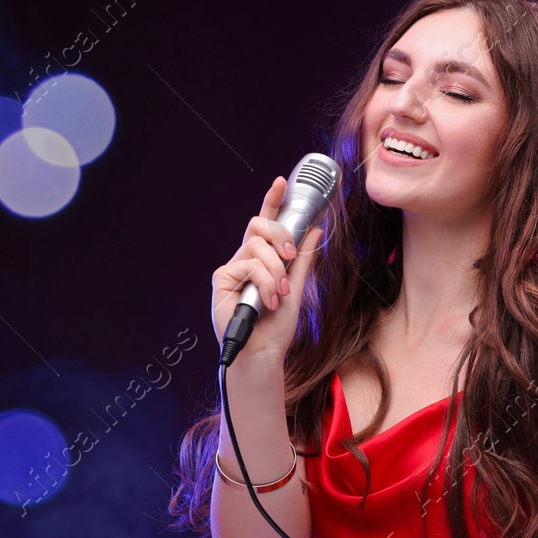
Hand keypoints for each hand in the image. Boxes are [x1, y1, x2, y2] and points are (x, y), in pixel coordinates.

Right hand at [210, 176, 324, 356]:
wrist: (264, 353)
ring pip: (258, 247)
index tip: (280, 183)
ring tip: (280, 296)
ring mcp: (232, 268)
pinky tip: (268, 301)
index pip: (266, 224)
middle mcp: (244, 260)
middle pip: (259, 226)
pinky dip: (265, 283)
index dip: (271, 202)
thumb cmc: (276, 327)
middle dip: (281, 238)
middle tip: (291, 259)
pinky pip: (249, 265)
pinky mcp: (222, 279)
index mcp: (262, 260)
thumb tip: (316, 230)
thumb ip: (304, 260)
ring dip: (276, 272)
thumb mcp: (298, 288)